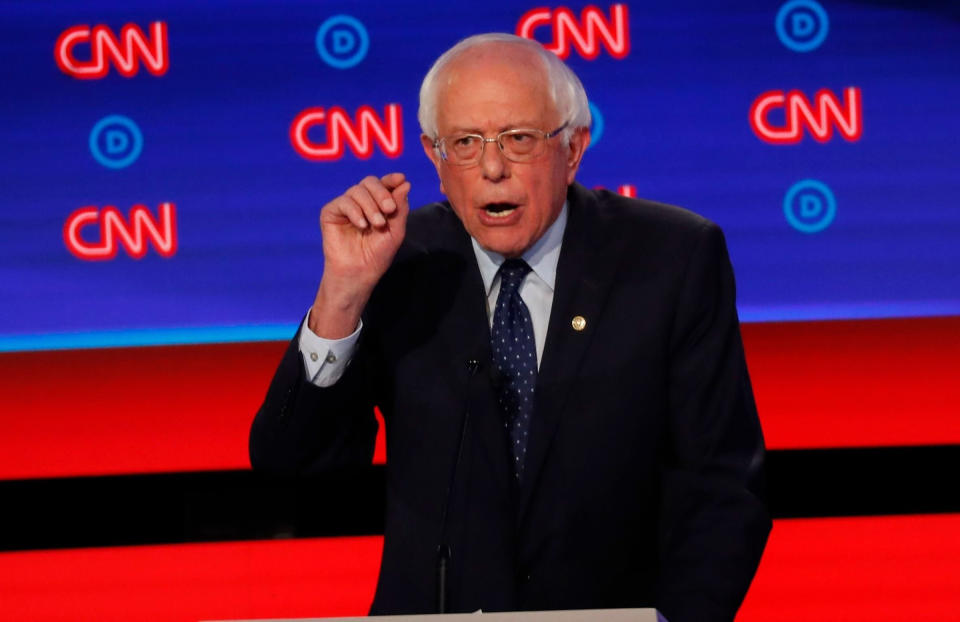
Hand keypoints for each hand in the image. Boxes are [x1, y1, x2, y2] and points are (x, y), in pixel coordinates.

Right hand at [309, 173, 410, 337]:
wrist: (359, 273)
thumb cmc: (377, 255)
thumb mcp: (395, 230)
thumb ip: (400, 206)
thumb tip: (405, 182)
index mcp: (377, 204)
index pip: (383, 184)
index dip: (391, 179)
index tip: (400, 179)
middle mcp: (361, 202)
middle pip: (370, 182)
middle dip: (382, 193)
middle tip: (389, 209)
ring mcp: (345, 206)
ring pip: (357, 190)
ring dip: (370, 206)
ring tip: (377, 224)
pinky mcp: (331, 213)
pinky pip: (343, 202)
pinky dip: (355, 211)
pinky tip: (361, 226)